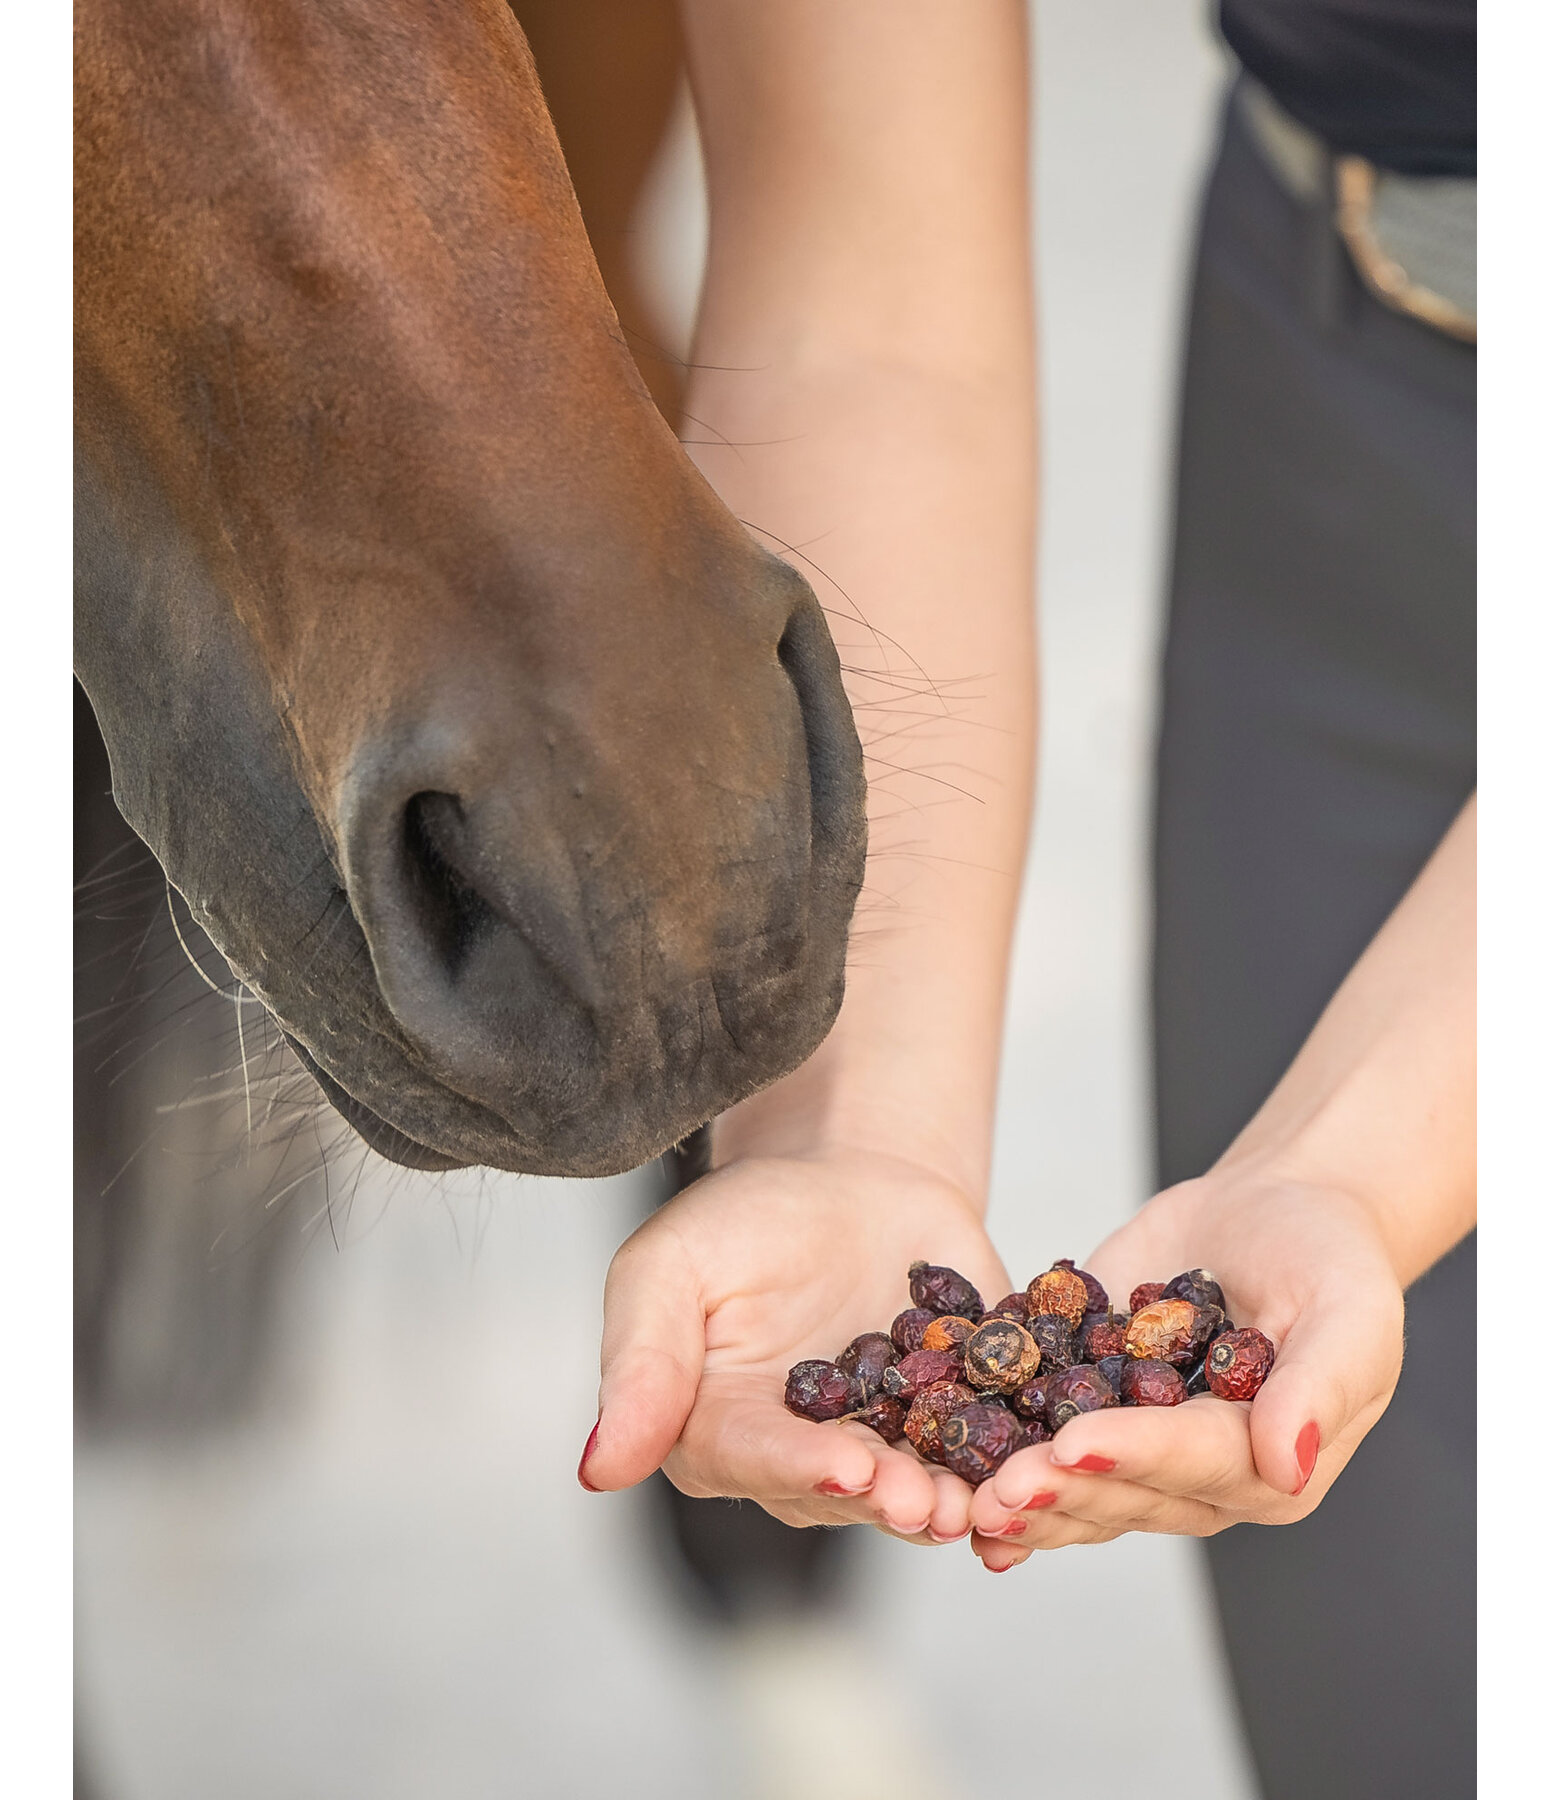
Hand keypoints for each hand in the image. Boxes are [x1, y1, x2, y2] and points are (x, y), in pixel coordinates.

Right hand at [581, 1148, 1010, 1544]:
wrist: (853, 1172)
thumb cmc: (746, 1215)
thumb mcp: (672, 1265)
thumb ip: (639, 1363)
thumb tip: (596, 1470)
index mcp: (717, 1429)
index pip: (752, 1458)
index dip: (799, 1466)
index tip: (845, 1466)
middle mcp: (799, 1458)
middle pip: (839, 1490)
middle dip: (884, 1497)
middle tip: (924, 1501)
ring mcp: (883, 1447)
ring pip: (914, 1488)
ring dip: (948, 1502)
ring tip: (980, 1501)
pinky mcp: (957, 1427)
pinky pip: (981, 1460)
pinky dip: (1009, 1479)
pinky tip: (1035, 1489)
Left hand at [964, 1170, 1406, 1569]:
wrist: (1272, 1209)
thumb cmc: (1329, 1258)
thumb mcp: (1351, 1311)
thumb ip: (1322, 1386)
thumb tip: (1286, 1464)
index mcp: (1269, 1466)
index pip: (1195, 1462)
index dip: (1134, 1455)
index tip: (1075, 1445)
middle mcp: (1199, 1476)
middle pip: (1124, 1488)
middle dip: (1058, 1488)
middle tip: (996, 1491)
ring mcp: (1138, 1444)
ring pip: (1075, 1482)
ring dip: (1019, 1490)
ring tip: (963, 1498)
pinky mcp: (1090, 1403)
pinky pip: (1040, 1431)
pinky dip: (995, 1446)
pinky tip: (946, 1465)